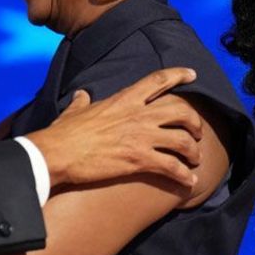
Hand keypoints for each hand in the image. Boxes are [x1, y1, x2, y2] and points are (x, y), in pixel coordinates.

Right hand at [26, 68, 202, 188]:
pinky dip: (185, 175)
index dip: (179, 74)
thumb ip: (82, 101)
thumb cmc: (64, 132)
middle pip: (181, 111)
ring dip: (194, 151)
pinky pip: (173, 167)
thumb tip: (81, 94)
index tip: (192, 74)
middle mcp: (138, 115)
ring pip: (183, 140)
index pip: (158, 80)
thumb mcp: (75, 111)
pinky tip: (189, 181)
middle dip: (195, 122)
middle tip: (197, 132)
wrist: (58, 153)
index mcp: (124, 99)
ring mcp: (141, 137)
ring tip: (195, 159)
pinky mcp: (139, 160)